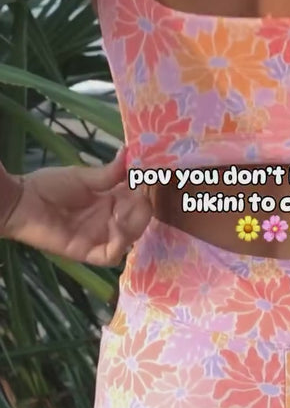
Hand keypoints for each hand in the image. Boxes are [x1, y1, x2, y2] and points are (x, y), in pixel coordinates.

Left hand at [3, 147, 151, 266]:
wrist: (22, 202)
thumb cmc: (49, 187)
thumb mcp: (83, 176)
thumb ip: (109, 172)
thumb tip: (129, 152)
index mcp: (111, 200)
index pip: (139, 198)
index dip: (145, 189)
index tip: (149, 176)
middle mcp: (110, 219)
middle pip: (140, 219)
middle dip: (144, 205)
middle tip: (140, 192)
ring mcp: (101, 237)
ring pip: (132, 237)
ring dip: (135, 222)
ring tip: (129, 206)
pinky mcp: (88, 252)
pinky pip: (112, 255)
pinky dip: (120, 242)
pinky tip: (117, 223)